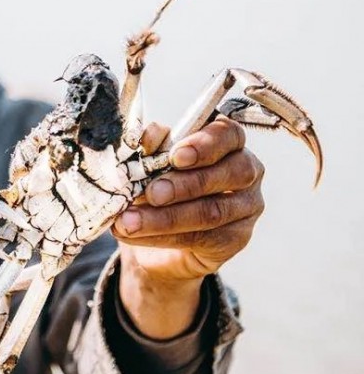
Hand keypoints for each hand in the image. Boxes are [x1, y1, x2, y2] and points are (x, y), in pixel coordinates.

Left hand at [112, 118, 264, 336]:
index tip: (174, 153)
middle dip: (181, 184)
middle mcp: (244, 173)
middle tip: (146, 192)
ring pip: (212, 211)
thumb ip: (145, 148)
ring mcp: (246, 208)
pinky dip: (164, 236)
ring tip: (126, 220)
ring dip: (165, 217)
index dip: (204, 141)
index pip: (228, 133)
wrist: (152, 240)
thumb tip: (142, 136)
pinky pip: (204, 239)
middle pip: (226, 174)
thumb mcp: (143, 165)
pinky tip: (132, 234)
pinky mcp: (236, 240)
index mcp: (225, 143)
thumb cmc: (150, 188)